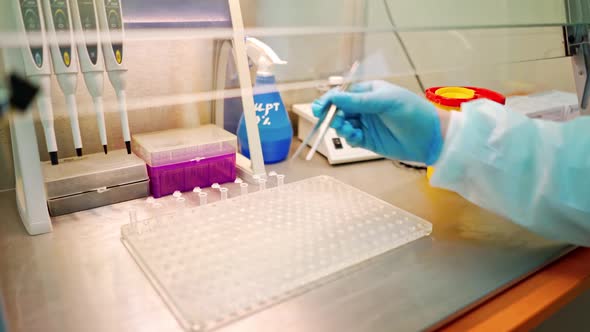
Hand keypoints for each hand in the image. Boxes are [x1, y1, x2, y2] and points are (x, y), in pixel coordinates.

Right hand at [312, 80, 443, 164]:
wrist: (431, 137)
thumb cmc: (413, 111)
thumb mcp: (385, 101)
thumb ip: (358, 101)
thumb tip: (333, 98)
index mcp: (368, 92)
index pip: (343, 94)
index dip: (330, 100)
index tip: (320, 107)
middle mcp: (365, 108)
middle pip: (339, 110)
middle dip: (332, 114)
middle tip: (328, 118)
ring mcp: (366, 125)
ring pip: (342, 125)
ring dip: (339, 126)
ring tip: (344, 127)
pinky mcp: (368, 141)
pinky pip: (351, 138)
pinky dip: (348, 137)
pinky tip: (353, 135)